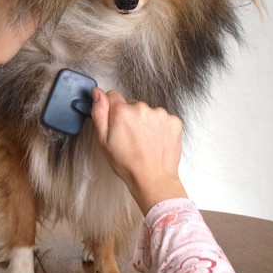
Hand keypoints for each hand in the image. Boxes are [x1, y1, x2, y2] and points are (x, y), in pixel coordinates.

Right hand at [91, 88, 186, 214]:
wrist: (153, 179)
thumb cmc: (127, 164)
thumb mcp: (103, 141)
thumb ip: (99, 112)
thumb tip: (98, 93)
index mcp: (122, 112)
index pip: (112, 95)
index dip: (111, 110)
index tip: (115, 122)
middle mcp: (142, 108)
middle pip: (131, 104)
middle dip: (129, 117)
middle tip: (129, 137)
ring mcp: (160, 114)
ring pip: (147, 111)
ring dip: (144, 122)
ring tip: (143, 141)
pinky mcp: (173, 121)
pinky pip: (162, 118)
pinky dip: (159, 127)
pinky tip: (154, 141)